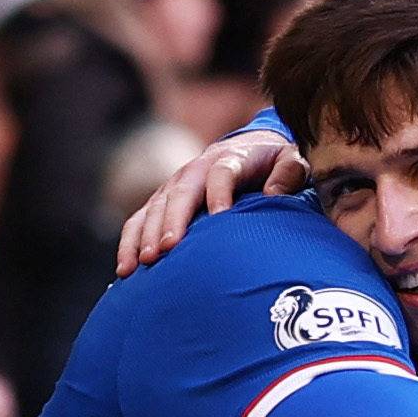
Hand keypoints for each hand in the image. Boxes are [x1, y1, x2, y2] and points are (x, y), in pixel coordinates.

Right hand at [117, 130, 308, 275]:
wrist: (251, 148)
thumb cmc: (274, 164)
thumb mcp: (292, 162)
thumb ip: (287, 174)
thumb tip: (272, 194)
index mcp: (231, 158)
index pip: (222, 172)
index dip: (220, 191)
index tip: (220, 216)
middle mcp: (198, 168)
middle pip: (181, 191)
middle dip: (171, 220)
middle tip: (166, 249)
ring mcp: (176, 184)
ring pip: (154, 206)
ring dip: (146, 235)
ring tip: (142, 262)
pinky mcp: (163, 200)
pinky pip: (140, 219)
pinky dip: (130, 241)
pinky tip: (125, 268)